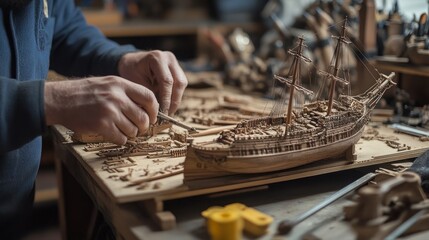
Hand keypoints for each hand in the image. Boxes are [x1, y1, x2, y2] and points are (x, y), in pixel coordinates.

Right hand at [44, 76, 158, 144]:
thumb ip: (127, 92)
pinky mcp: (101, 126)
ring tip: (121, 129)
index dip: (154, 110)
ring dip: (130, 133)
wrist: (60, 100)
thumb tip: (147, 108)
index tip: (151, 116)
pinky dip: (120, 139)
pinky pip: (121, 138)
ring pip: (134, 130)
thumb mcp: (108, 83)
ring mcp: (109, 112)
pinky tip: (113, 134)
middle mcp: (117, 97)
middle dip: (143, 126)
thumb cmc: (85, 93)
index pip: (149, 97)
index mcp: (120, 84)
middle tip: (138, 127)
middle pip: (143, 117)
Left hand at [118, 50, 187, 114]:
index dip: (166, 99)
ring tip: (167, 111)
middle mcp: (169, 58)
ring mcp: (174, 63)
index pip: (166, 81)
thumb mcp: (136, 83)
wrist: (131, 62)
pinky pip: (180, 84)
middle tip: (167, 114)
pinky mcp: (177, 69)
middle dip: (174, 100)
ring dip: (176, 99)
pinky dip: (175, 95)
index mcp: (157, 58)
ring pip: (182, 84)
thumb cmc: (131, 71)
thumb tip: (159, 111)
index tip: (163, 112)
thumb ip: (149, 94)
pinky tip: (168, 104)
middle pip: (179, 82)